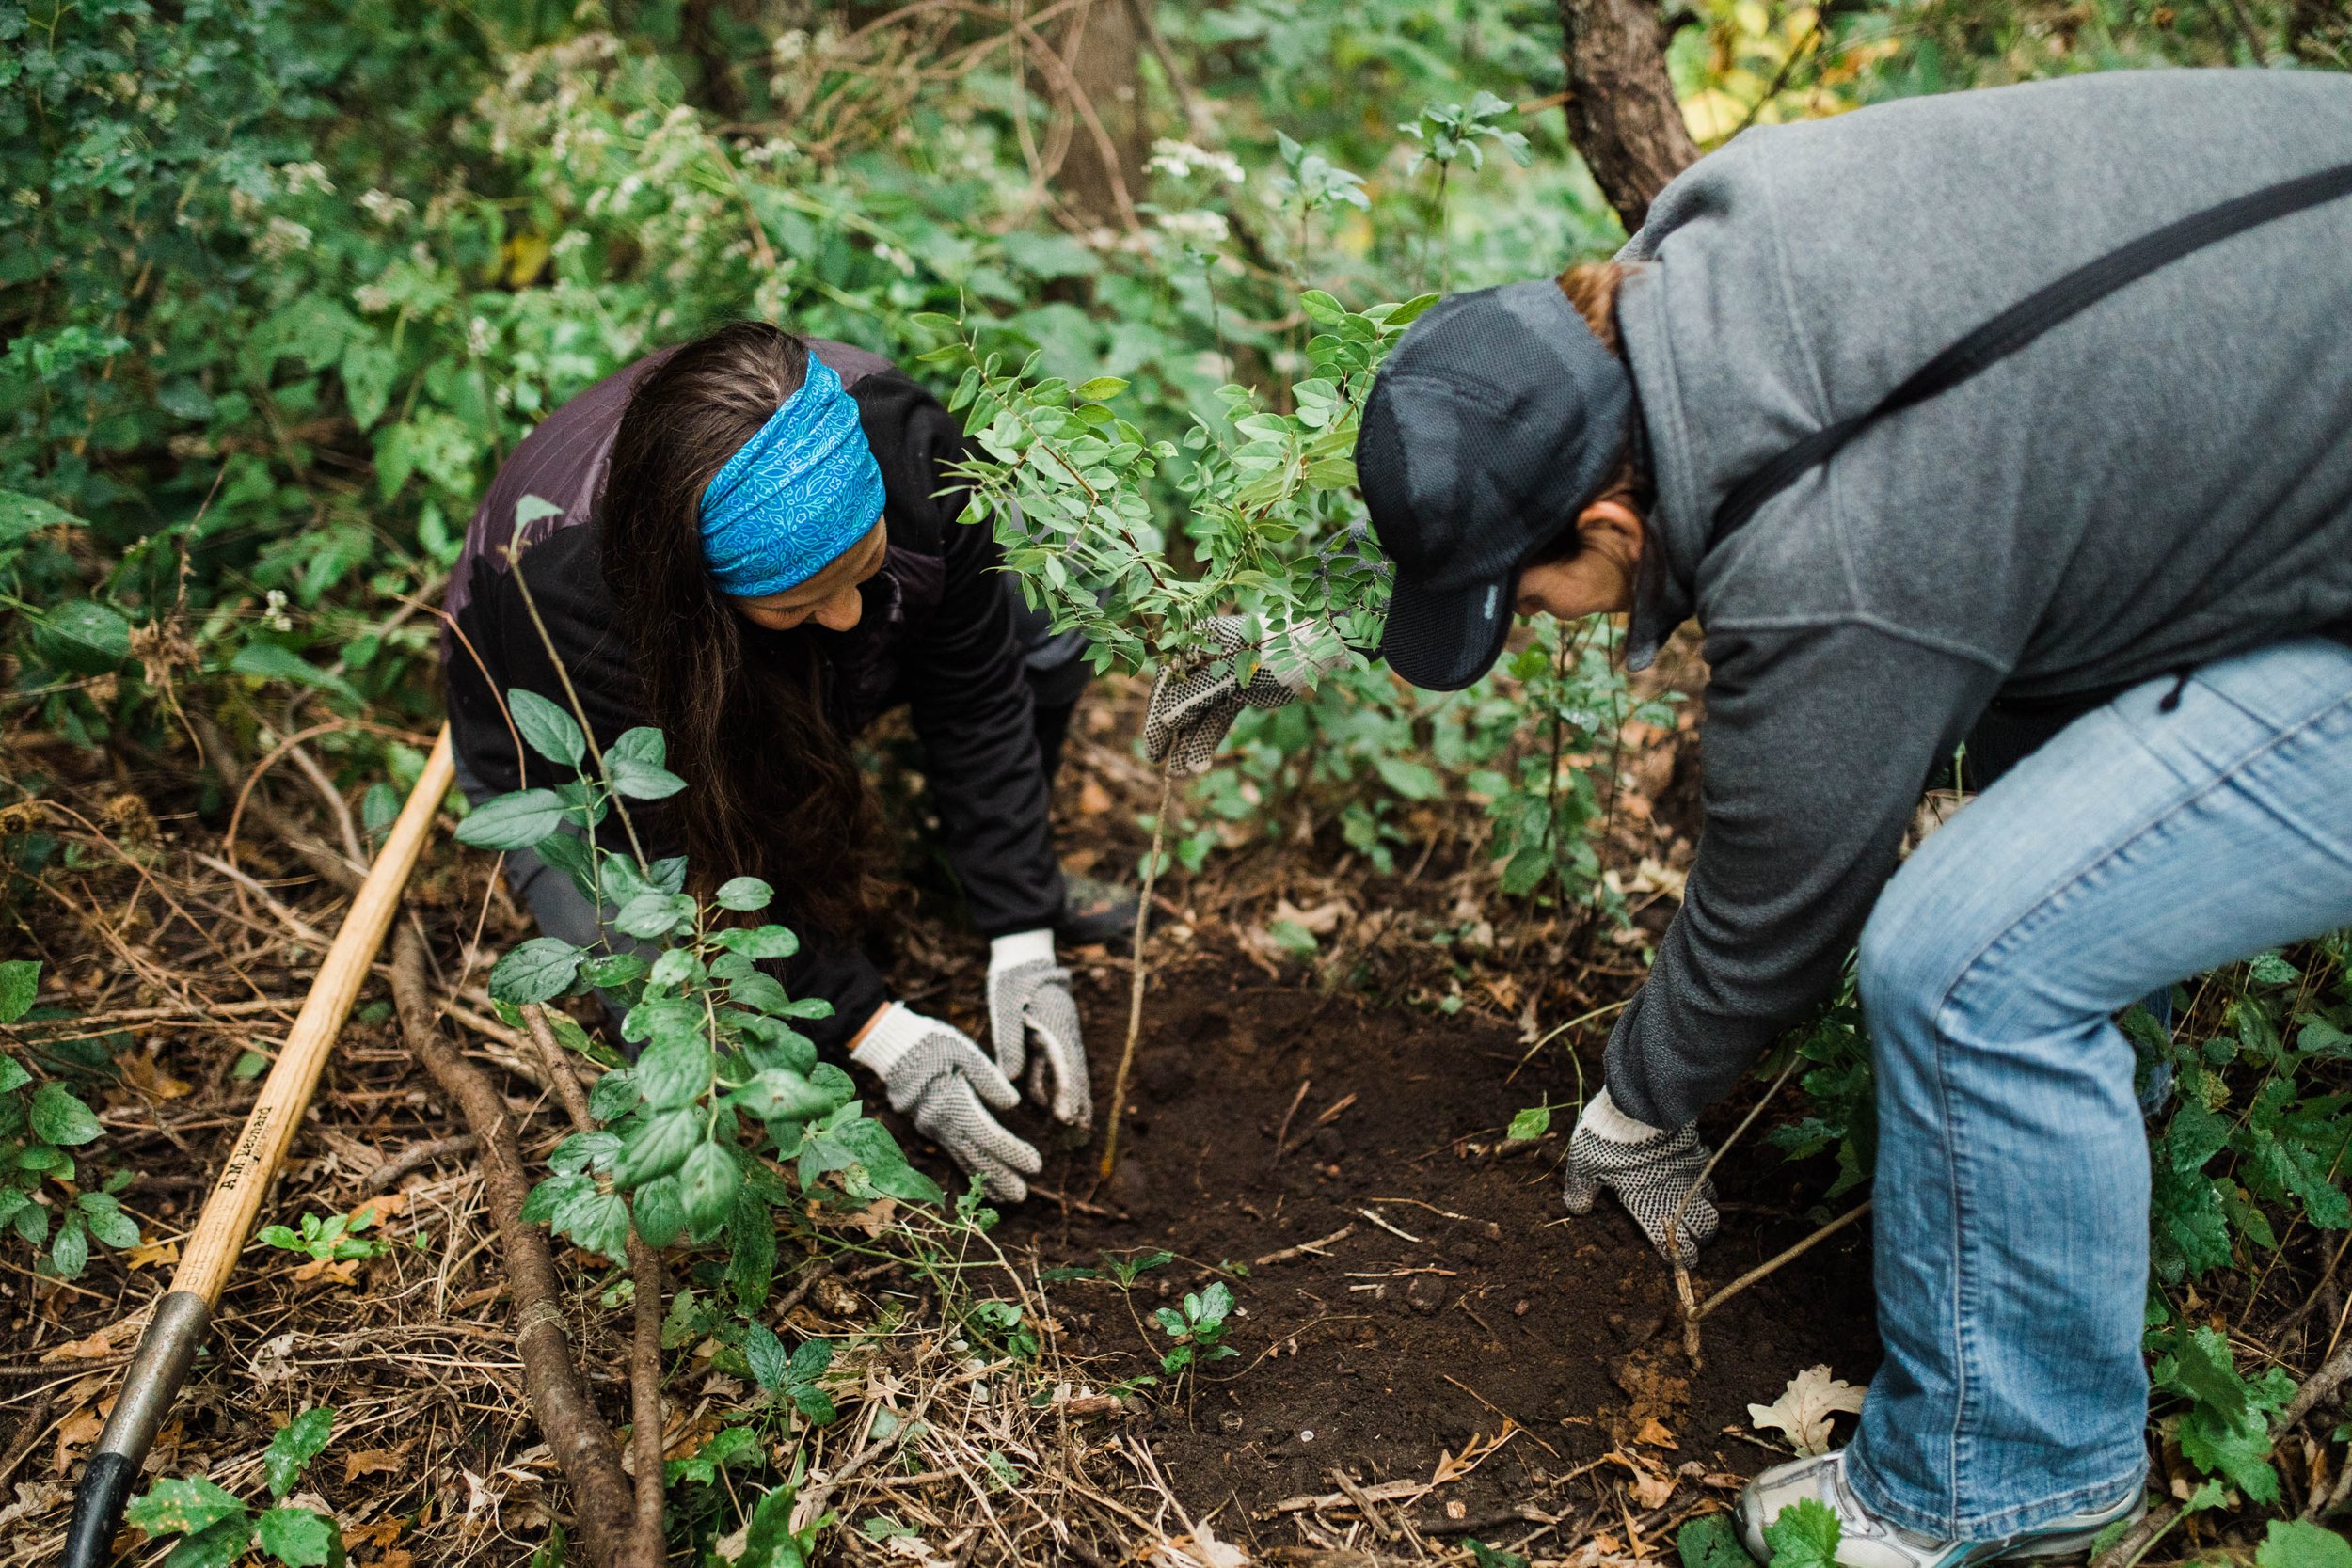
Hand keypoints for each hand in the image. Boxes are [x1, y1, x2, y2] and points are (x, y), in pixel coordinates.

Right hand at [850, 1004, 1042, 1201]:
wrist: (892, 1046)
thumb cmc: (932, 1043)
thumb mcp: (964, 1051)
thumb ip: (989, 1078)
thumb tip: (1012, 1103)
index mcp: (952, 1102)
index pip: (988, 1135)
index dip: (1012, 1152)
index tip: (1035, 1166)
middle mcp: (940, 1122)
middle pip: (975, 1155)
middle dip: (1000, 1177)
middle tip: (1022, 1196)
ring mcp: (931, 1127)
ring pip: (962, 1157)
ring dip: (985, 1178)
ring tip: (1006, 1197)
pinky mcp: (928, 1126)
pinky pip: (952, 1152)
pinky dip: (968, 1167)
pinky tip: (980, 1178)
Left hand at [986, 930, 1090, 1125]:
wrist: (1024, 958)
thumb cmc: (1012, 980)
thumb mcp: (1005, 1008)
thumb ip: (1010, 1042)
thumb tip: (1012, 1078)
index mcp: (1056, 1024)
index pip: (1066, 1065)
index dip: (1069, 1093)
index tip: (1068, 1117)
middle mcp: (1065, 1032)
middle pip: (1076, 1072)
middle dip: (1078, 1102)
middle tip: (1080, 1132)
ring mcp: (1062, 1034)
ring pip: (1070, 1072)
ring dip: (1072, 1098)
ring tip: (1075, 1128)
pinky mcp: (1054, 1037)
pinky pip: (1059, 1066)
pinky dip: (1060, 1087)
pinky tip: (1056, 1108)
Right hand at [1141, 616, 1336, 775]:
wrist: (1304, 651)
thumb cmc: (1262, 654)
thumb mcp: (1224, 676)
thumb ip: (1193, 698)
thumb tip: (1165, 721)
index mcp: (1192, 647)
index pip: (1166, 686)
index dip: (1156, 718)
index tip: (1153, 750)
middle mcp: (1201, 663)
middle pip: (1179, 704)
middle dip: (1173, 737)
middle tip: (1161, 766)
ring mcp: (1218, 680)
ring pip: (1198, 718)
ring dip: (1190, 746)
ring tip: (1180, 775)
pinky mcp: (1235, 695)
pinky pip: (1216, 721)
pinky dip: (1207, 742)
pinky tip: (1198, 765)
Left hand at [1561, 1086, 1717, 1265]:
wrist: (1637, 1106)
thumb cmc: (1608, 1140)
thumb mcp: (1584, 1166)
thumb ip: (1581, 1190)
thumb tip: (1577, 1210)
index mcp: (1649, 1207)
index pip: (1674, 1244)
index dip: (1683, 1256)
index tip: (1683, 1260)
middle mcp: (1676, 1197)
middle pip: (1705, 1229)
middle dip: (1702, 1239)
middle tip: (1694, 1239)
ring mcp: (1689, 1175)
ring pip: (1712, 1205)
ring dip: (1707, 1213)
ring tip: (1698, 1215)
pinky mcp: (1696, 1154)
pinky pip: (1709, 1176)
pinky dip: (1707, 1185)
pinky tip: (1697, 1182)